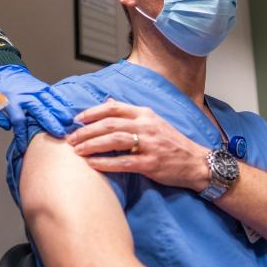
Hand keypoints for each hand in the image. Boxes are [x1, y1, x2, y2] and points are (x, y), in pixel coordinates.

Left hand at [0, 65, 75, 152]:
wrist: (5, 73)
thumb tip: (7, 126)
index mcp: (10, 101)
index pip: (17, 120)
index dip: (21, 135)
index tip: (24, 147)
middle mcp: (24, 95)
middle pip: (38, 110)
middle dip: (50, 122)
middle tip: (59, 133)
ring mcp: (34, 90)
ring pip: (49, 101)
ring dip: (59, 112)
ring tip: (68, 122)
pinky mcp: (42, 86)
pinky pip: (53, 93)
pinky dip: (61, 100)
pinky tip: (68, 108)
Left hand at [66, 99, 208, 191]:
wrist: (196, 162)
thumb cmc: (172, 143)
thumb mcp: (153, 121)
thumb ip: (130, 113)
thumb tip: (107, 102)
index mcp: (145, 114)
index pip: (113, 108)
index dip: (92, 113)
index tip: (76, 119)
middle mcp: (146, 126)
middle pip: (109, 124)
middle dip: (86, 131)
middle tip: (71, 138)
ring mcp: (149, 144)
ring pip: (114, 141)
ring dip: (92, 145)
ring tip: (77, 150)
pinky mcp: (151, 163)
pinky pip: (123, 162)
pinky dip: (105, 163)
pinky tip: (92, 164)